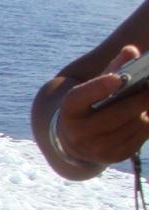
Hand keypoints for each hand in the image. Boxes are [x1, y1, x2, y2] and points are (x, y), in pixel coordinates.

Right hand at [55, 45, 148, 166]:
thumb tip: (131, 52)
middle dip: (141, 98)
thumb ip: (112, 68)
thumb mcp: (94, 87)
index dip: (98, 87)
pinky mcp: (112, 157)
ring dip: (147, 110)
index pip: (79, 97)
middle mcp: (77, 133)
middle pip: (117, 113)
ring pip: (134, 124)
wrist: (73, 140)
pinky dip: (148, 123)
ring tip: (148, 99)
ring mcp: (95, 148)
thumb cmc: (89, 105)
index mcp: (68, 111)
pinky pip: (140, 137)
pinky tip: (147, 114)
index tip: (118, 78)